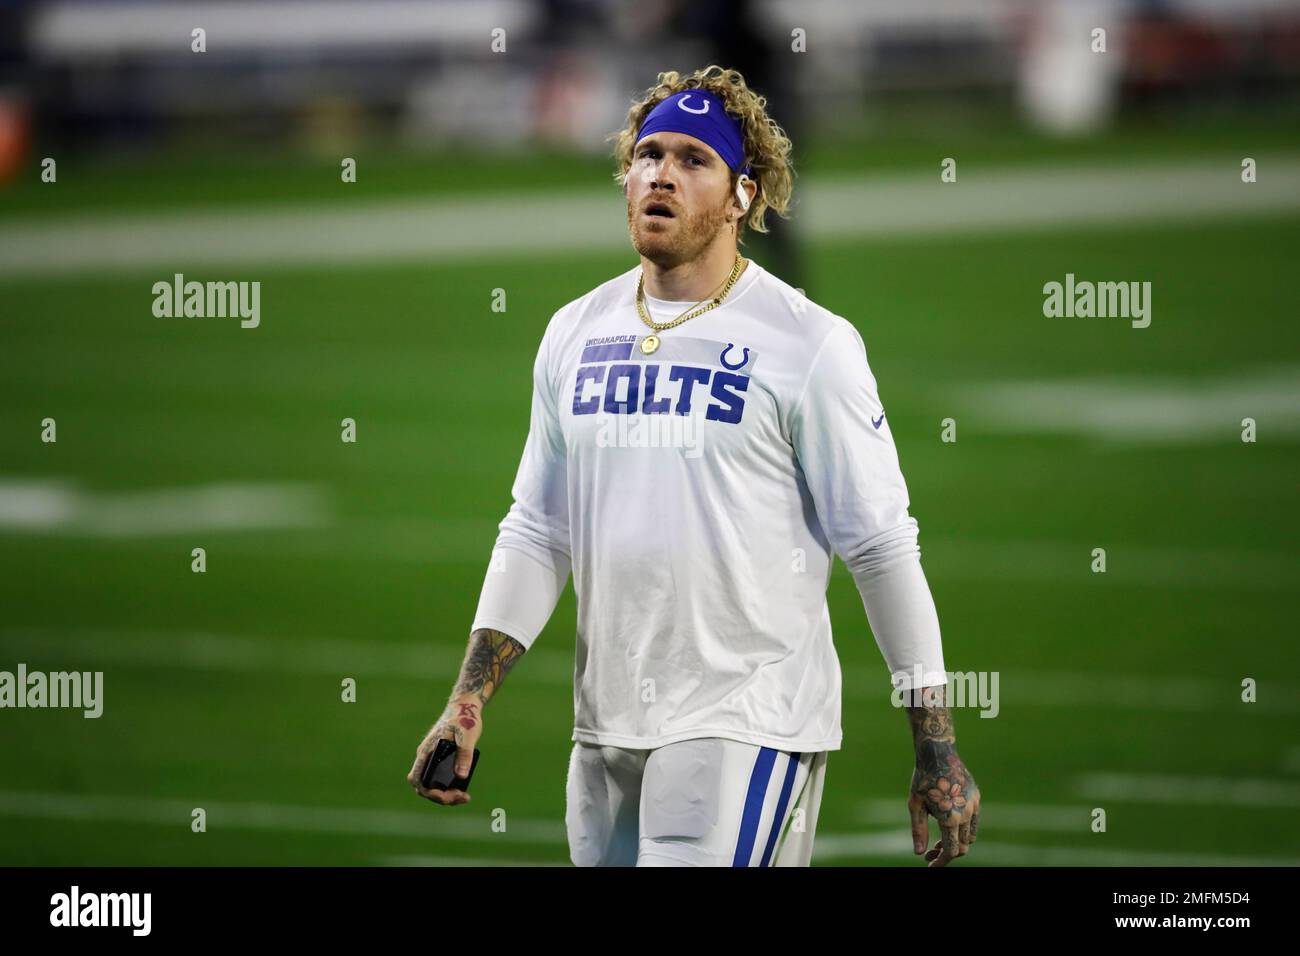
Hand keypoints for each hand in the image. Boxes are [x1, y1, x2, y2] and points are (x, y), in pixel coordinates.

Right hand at [407, 695, 482, 805]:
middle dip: (441, 797)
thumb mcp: (468, 735)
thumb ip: (464, 754)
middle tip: (463, 797)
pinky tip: (462, 789)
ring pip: (432, 784)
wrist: (466, 704)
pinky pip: (439, 779)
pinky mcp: (440, 759)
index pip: (417, 778)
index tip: (446, 795)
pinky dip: (448, 787)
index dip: (428, 791)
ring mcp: (432, 758)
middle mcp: (426, 756)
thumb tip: (461, 777)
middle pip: (425, 786)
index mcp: (427, 751)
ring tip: (464, 797)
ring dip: (445, 794)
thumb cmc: (465, 717)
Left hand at [907, 749, 978, 866]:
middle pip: (962, 846)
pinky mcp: (976, 797)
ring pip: (970, 836)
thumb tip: (918, 853)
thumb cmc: (922, 779)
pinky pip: (974, 821)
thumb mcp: (915, 805)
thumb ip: (918, 830)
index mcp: (950, 818)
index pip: (951, 850)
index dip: (941, 861)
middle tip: (930, 852)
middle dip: (946, 853)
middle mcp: (966, 814)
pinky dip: (964, 829)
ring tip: (939, 840)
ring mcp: (973, 805)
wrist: (938, 753)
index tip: (930, 865)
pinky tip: (949, 826)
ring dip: (956, 842)